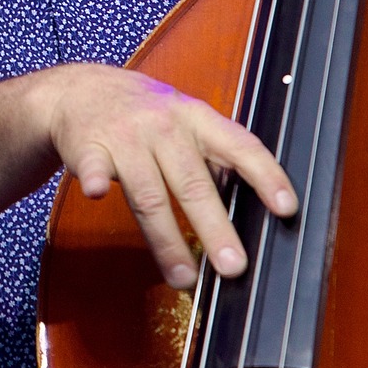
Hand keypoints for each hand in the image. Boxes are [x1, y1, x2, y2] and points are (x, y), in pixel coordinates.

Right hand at [35, 63, 296, 289]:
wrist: (81, 90)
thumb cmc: (143, 112)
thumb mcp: (186, 121)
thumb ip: (215, 157)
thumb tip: (250, 209)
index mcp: (197, 120)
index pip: (240, 147)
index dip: (266, 176)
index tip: (286, 208)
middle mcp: (164, 126)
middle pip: (192, 183)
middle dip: (214, 228)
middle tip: (233, 266)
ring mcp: (126, 136)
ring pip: (149, 194)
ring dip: (166, 240)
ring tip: (184, 277)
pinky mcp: (89, 147)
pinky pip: (94, 167)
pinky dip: (97, 180)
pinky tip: (99, 194)